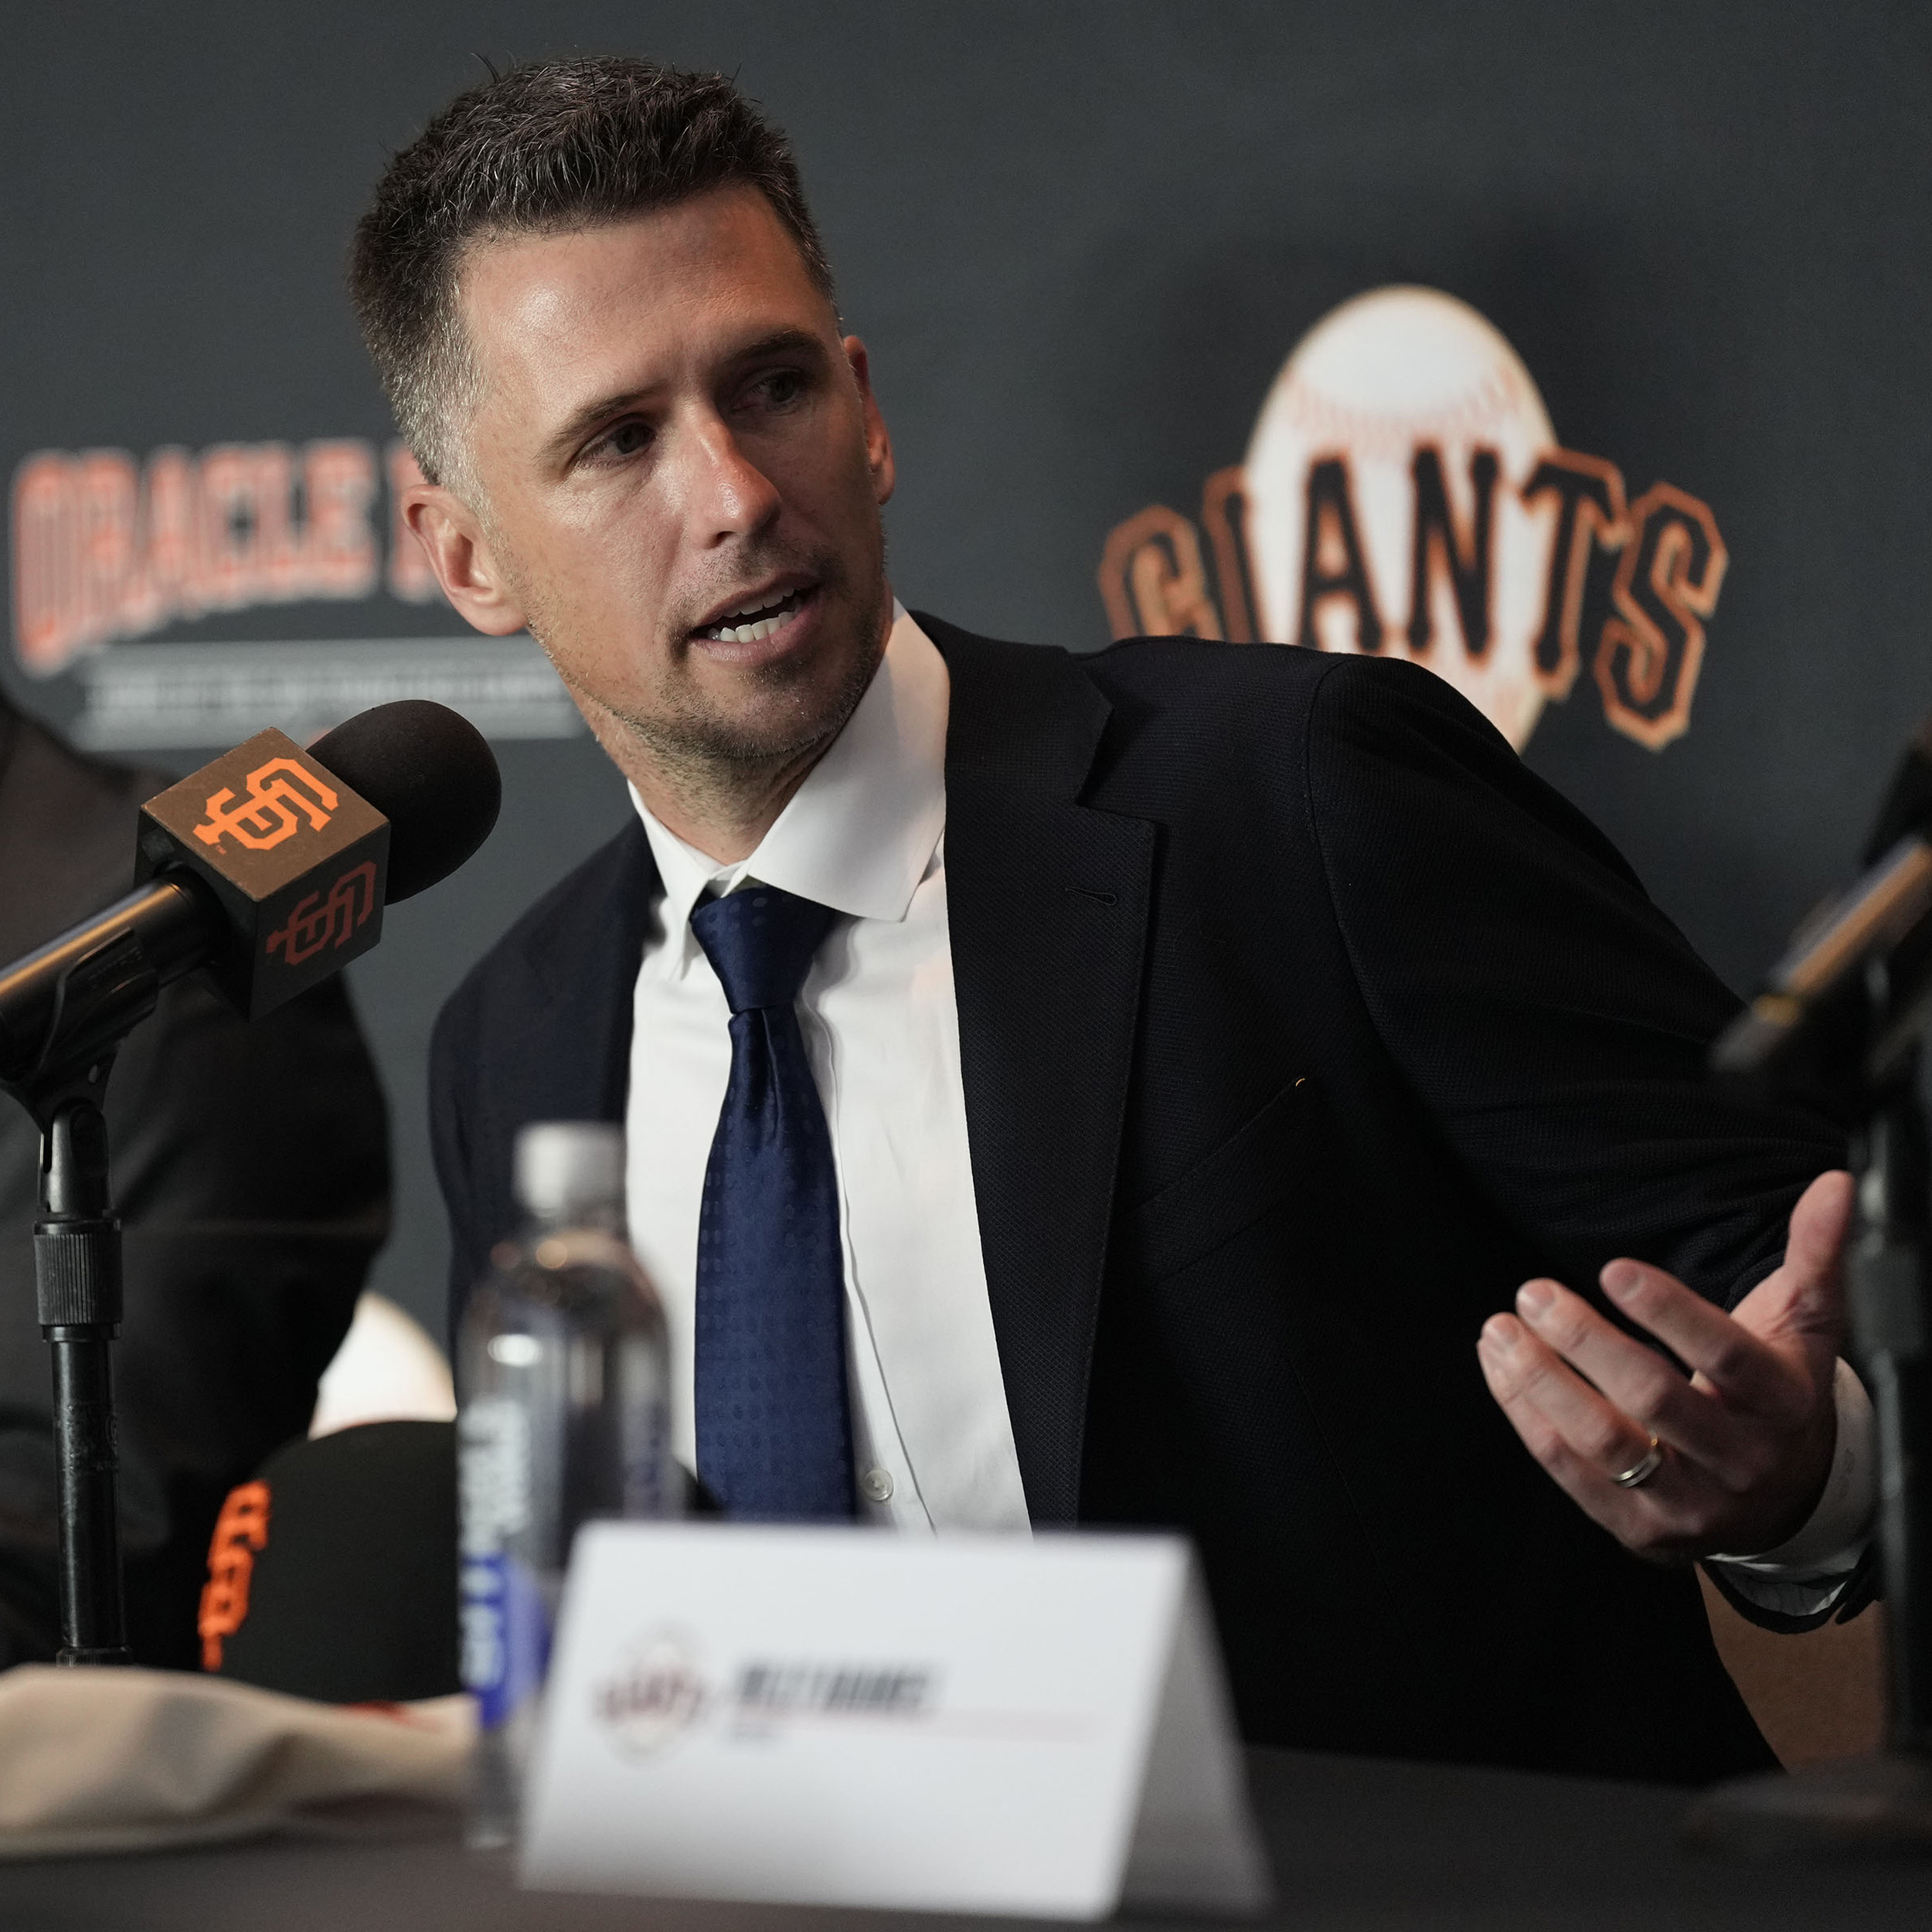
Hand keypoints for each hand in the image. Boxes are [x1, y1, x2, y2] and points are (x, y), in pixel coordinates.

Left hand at [1475, 1171, 1853, 1561]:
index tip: (1614, 1269)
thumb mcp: (1806, 1323)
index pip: (1727, 1357)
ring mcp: (1690, 1504)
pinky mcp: (1642, 1530)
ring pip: (1604, 1445)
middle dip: (1585, 1341)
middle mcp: (1739, 1461)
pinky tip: (1501, 1369)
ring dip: (1541, 1382)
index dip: (1670, 1313)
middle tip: (1534, 1293)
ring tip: (1501, 1329)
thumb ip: (1818, 1252)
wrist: (1790, 1497)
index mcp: (1782, 1403)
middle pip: (1653, 1400)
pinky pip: (1571, 1476)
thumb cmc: (1781, 1390)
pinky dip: (1527, 1417)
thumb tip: (1835, 1183)